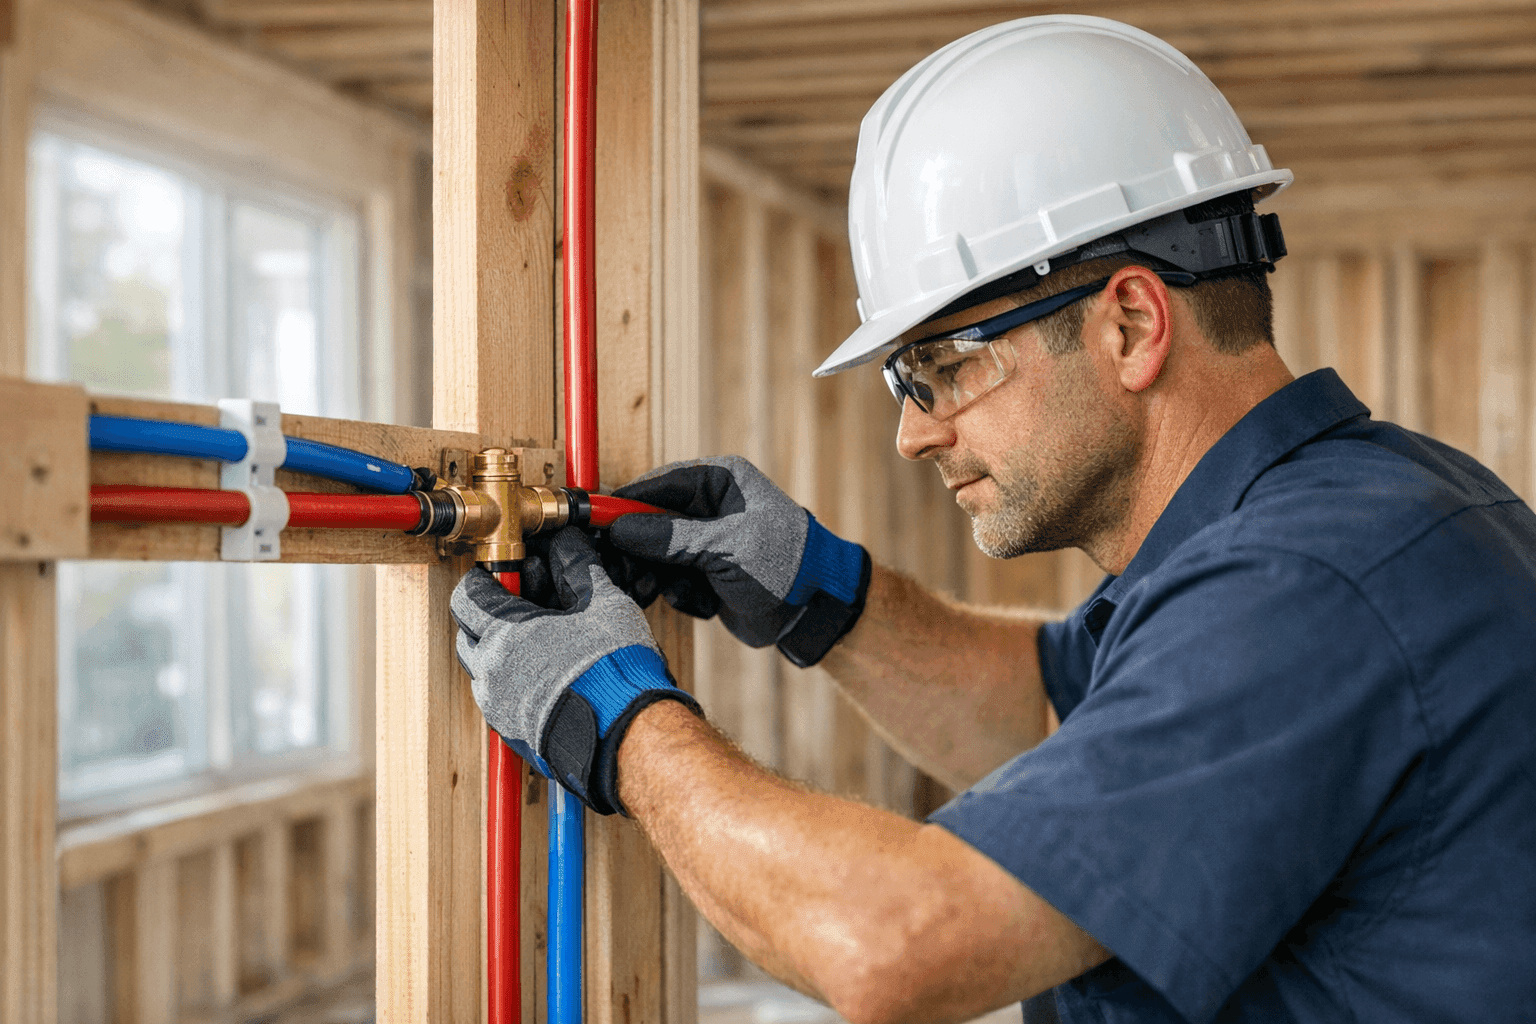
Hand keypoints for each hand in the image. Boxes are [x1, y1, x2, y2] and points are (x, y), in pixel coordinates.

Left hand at [451, 526, 700, 814]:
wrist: (627, 736)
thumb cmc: (615, 671)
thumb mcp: (604, 604)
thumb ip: (579, 569)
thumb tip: (568, 544)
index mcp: (505, 635)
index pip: (467, 596)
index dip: (483, 580)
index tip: (505, 575)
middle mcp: (492, 673)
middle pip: (468, 635)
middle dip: (487, 617)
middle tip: (522, 608)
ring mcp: (499, 708)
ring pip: (483, 671)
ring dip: (501, 654)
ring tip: (541, 645)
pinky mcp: (514, 734)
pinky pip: (501, 702)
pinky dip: (515, 685)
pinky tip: (550, 678)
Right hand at [608, 455, 870, 666]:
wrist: (815, 611)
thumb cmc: (785, 564)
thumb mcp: (726, 547)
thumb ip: (672, 537)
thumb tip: (620, 529)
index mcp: (720, 482)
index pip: (659, 485)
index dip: (624, 505)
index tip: (595, 524)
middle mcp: (710, 506)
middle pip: (650, 522)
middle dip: (638, 551)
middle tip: (624, 574)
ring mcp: (707, 540)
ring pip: (657, 554)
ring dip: (658, 577)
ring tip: (663, 592)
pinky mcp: (706, 571)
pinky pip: (672, 579)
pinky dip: (682, 594)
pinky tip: (703, 603)